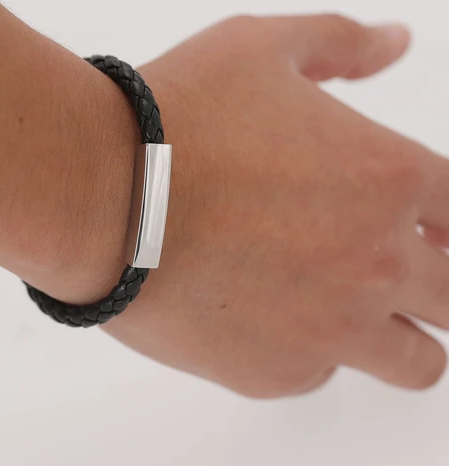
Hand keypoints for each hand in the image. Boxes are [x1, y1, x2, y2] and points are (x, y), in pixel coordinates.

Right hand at [105, 14, 448, 396]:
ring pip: (416, 363)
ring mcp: (329, 331)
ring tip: (357, 316)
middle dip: (444, 290)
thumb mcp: (263, 50)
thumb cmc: (176, 123)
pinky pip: (319, 373)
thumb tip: (394, 42)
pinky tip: (263, 318)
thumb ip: (343, 44)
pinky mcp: (275, 374)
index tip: (435, 233)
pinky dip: (307, 351)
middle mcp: (375, 265)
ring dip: (403, 341)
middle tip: (415, 282)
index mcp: (389, 180)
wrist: (100, 198)